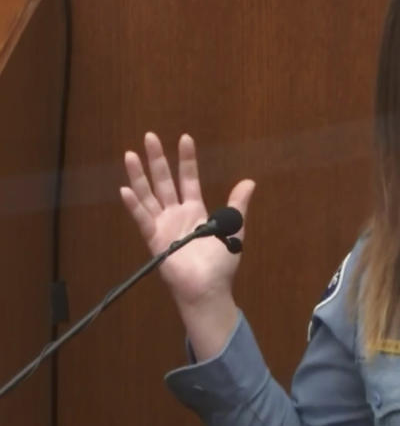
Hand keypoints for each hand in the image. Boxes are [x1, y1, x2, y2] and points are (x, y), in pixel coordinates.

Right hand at [120, 132, 254, 309]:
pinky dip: (134, 205)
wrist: (208, 289)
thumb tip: (249, 181)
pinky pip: (142, 219)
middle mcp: (176, 214)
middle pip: (164, 181)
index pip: (189, 178)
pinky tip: (125, 189)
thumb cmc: (220, 263)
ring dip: (139, 176)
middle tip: (150, 136)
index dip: (187, 159)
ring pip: (149, 195)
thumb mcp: (233, 228)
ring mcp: (163, 225)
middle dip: (158, 159)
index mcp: (195, 210)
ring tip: (131, 154)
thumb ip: (237, 205)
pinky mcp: (155, 240)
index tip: (185, 138)